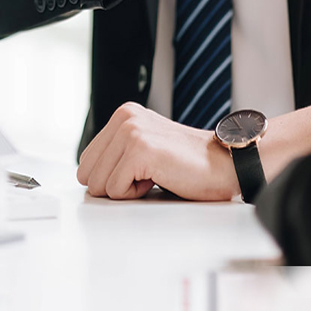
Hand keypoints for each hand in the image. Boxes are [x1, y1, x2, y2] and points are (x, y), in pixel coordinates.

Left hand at [77, 102, 310, 200]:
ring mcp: (131, 131)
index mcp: (123, 115)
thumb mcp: (143, 150)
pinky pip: (115, 190)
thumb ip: (115, 156)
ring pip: (98, 184)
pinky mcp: (140, 149)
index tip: (140, 172)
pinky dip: (136, 195)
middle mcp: (124, 118)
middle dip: (114, 185)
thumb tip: (85, 178)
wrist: (226, 166)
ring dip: (126, 190)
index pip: (85, 162)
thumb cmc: (190, 166)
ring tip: (155, 176)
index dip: (110, 179)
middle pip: (86, 174)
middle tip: (148, 176)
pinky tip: (159, 180)